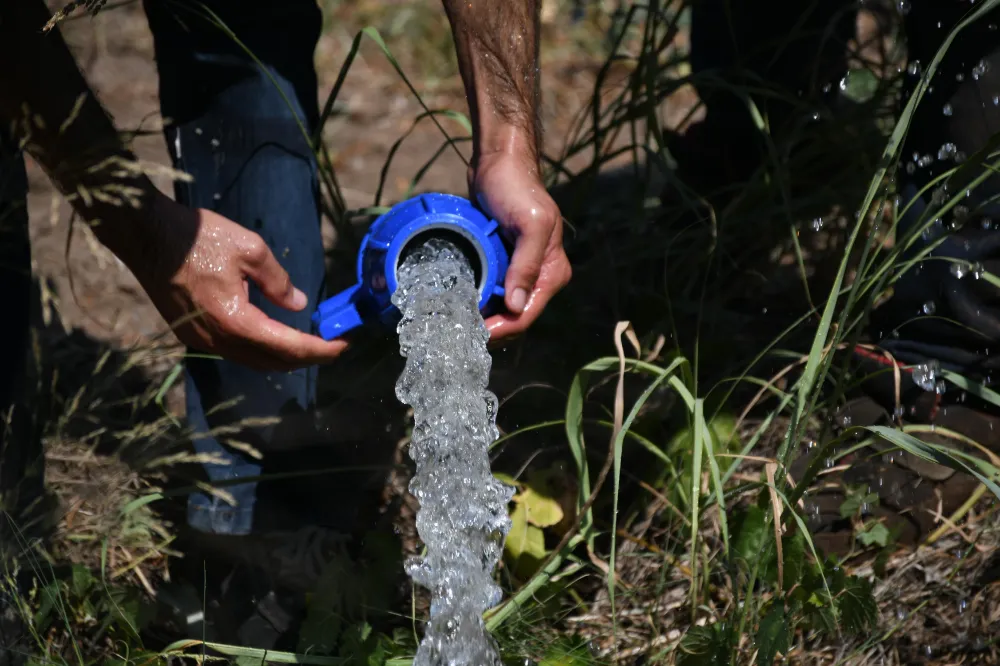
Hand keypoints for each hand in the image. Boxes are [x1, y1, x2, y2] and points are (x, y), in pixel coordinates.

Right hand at [132, 193, 346, 370]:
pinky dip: (259, 349)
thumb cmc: (197, 237)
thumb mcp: (249, 249)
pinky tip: (273, 336)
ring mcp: (201, 339)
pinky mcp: (191, 333)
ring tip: (309, 344)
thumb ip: (278, 281)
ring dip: (282, 356)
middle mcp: (217, 339)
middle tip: (332, 346)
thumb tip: (297, 303)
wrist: (145, 234)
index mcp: (235, 321)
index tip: (343, 345)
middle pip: (272, 362)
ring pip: (252, 360)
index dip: (319, 350)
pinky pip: (233, 351)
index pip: (288, 347)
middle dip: (306, 358)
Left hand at [471, 151, 571, 339]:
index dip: (502, 329)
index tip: (474, 334)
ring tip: (455, 323)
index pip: (527, 315)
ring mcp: (521, 271)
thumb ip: (525, 265)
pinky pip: (493, 291)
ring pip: (503, 308)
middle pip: (515, 317)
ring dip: (483, 318)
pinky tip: (460, 305)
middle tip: (458, 333)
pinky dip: (479, 301)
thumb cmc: (516, 188)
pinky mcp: (503, 263)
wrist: (500, 161)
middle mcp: (540, 276)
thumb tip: (517, 306)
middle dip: (492, 328)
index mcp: (552, 272)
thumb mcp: (528, 224)